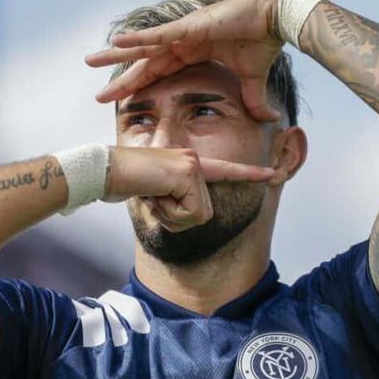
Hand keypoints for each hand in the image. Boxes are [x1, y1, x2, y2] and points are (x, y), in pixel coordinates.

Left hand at [86, 0, 282, 121]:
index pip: (159, 75)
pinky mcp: (190, 27)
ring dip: (117, 55)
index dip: (141, 88)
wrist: (275, 21)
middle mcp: (182, 43)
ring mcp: (183, 33)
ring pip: (143, 48)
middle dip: (122, 80)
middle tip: (100, 95)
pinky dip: (139, 40)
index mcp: (192, 55)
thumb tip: (268, 119)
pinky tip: (117, 43)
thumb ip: (252, 100)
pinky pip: (159, 36)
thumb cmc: (262, 43)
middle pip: (145, 65)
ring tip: (91, 61)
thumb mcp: (251, 81)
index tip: (124, 102)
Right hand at [104, 146, 274, 231]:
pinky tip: (153, 193)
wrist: (105, 170)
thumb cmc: (127, 183)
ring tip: (152, 194)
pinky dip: (168, 212)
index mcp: (189, 165)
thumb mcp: (157, 194)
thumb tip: (191, 214)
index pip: (226, 171)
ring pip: (198, 215)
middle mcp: (196, 161)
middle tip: (155, 199)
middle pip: (204, 213)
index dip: (250, 174)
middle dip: (177, 217)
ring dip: (171, 215)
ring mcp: (193, 164)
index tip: (273, 175)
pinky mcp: (187, 171)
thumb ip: (177, 201)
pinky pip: (189, 211)